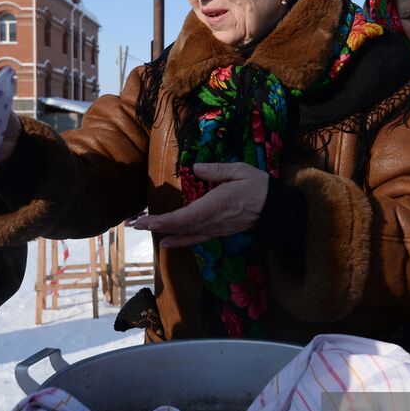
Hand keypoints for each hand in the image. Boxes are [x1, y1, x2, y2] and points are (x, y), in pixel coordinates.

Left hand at [130, 163, 269, 246]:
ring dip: (163, 232)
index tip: (147, 219)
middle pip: (180, 226)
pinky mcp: (217, 232)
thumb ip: (217, 170)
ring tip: (143, 229)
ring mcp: (215, 228)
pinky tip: (166, 242)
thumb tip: (195, 168)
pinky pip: (195, 238)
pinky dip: (179, 241)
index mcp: (216, 204)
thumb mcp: (240, 171)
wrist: (275, 208)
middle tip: (134, 223)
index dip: (164, 220)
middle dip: (156, 225)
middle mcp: (212, 220)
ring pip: (185, 233)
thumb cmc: (257, 186)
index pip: (185, 216)